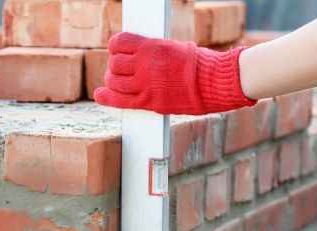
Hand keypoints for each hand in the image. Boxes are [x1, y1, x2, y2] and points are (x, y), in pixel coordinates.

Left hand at [94, 32, 256, 115]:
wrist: (215, 84)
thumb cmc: (200, 65)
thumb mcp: (175, 48)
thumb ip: (154, 52)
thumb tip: (140, 55)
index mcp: (152, 47)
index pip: (120, 43)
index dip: (116, 46)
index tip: (117, 50)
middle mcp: (145, 65)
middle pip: (115, 64)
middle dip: (116, 66)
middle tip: (121, 70)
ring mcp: (145, 85)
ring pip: (114, 81)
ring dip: (113, 81)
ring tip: (118, 82)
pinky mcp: (149, 102)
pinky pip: (119, 101)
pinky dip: (106, 97)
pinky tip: (100, 94)